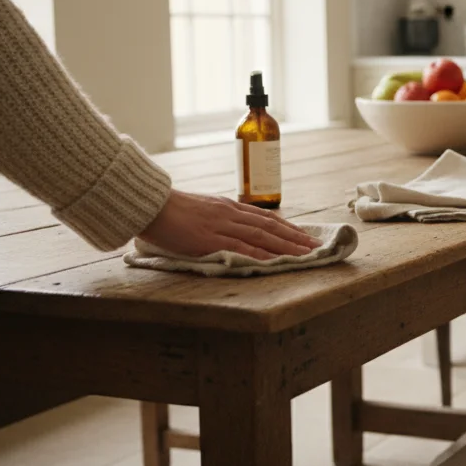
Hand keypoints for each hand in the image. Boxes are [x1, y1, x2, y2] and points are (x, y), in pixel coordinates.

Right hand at [138, 190, 320, 260]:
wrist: (150, 205)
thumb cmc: (170, 209)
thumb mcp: (202, 210)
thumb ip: (219, 219)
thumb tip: (232, 231)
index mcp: (228, 207)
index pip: (266, 218)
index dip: (288, 228)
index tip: (305, 236)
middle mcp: (230, 214)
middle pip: (270, 227)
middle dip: (295, 238)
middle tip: (316, 247)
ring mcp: (221, 226)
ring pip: (262, 237)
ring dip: (286, 247)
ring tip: (305, 255)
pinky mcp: (210, 239)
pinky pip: (240, 247)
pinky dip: (261, 255)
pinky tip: (276, 261)